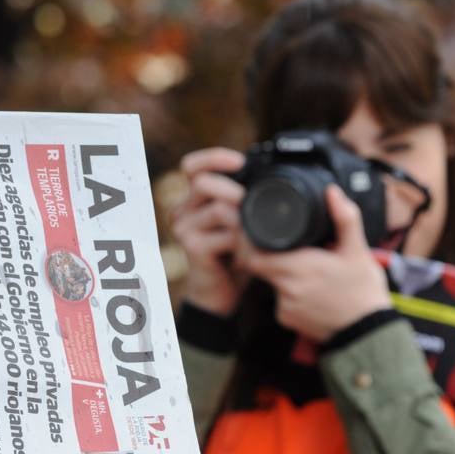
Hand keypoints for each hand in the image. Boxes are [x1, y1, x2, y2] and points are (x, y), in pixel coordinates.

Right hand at [169, 147, 254, 316]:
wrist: (220, 295)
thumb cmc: (232, 256)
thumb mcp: (239, 222)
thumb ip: (244, 200)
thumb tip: (272, 175)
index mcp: (192, 200)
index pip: (192, 166)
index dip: (214, 158)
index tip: (240, 161)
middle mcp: (182, 211)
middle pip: (203, 181)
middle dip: (234, 189)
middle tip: (254, 203)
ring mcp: (184, 229)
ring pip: (218, 207)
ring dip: (245, 219)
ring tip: (257, 233)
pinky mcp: (192, 248)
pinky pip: (225, 233)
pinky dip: (245, 240)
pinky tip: (251, 251)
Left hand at [246, 186, 392, 342]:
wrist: (369, 332)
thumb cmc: (364, 290)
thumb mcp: (358, 251)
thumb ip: (345, 218)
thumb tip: (332, 191)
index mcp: (299, 267)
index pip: (254, 255)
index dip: (249, 243)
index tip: (256, 234)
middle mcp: (287, 289)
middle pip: (259, 266)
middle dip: (268, 255)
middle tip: (286, 247)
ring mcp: (284, 307)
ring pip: (271, 282)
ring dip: (282, 274)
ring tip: (307, 270)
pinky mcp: (287, 321)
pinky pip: (279, 300)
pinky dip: (289, 293)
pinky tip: (309, 291)